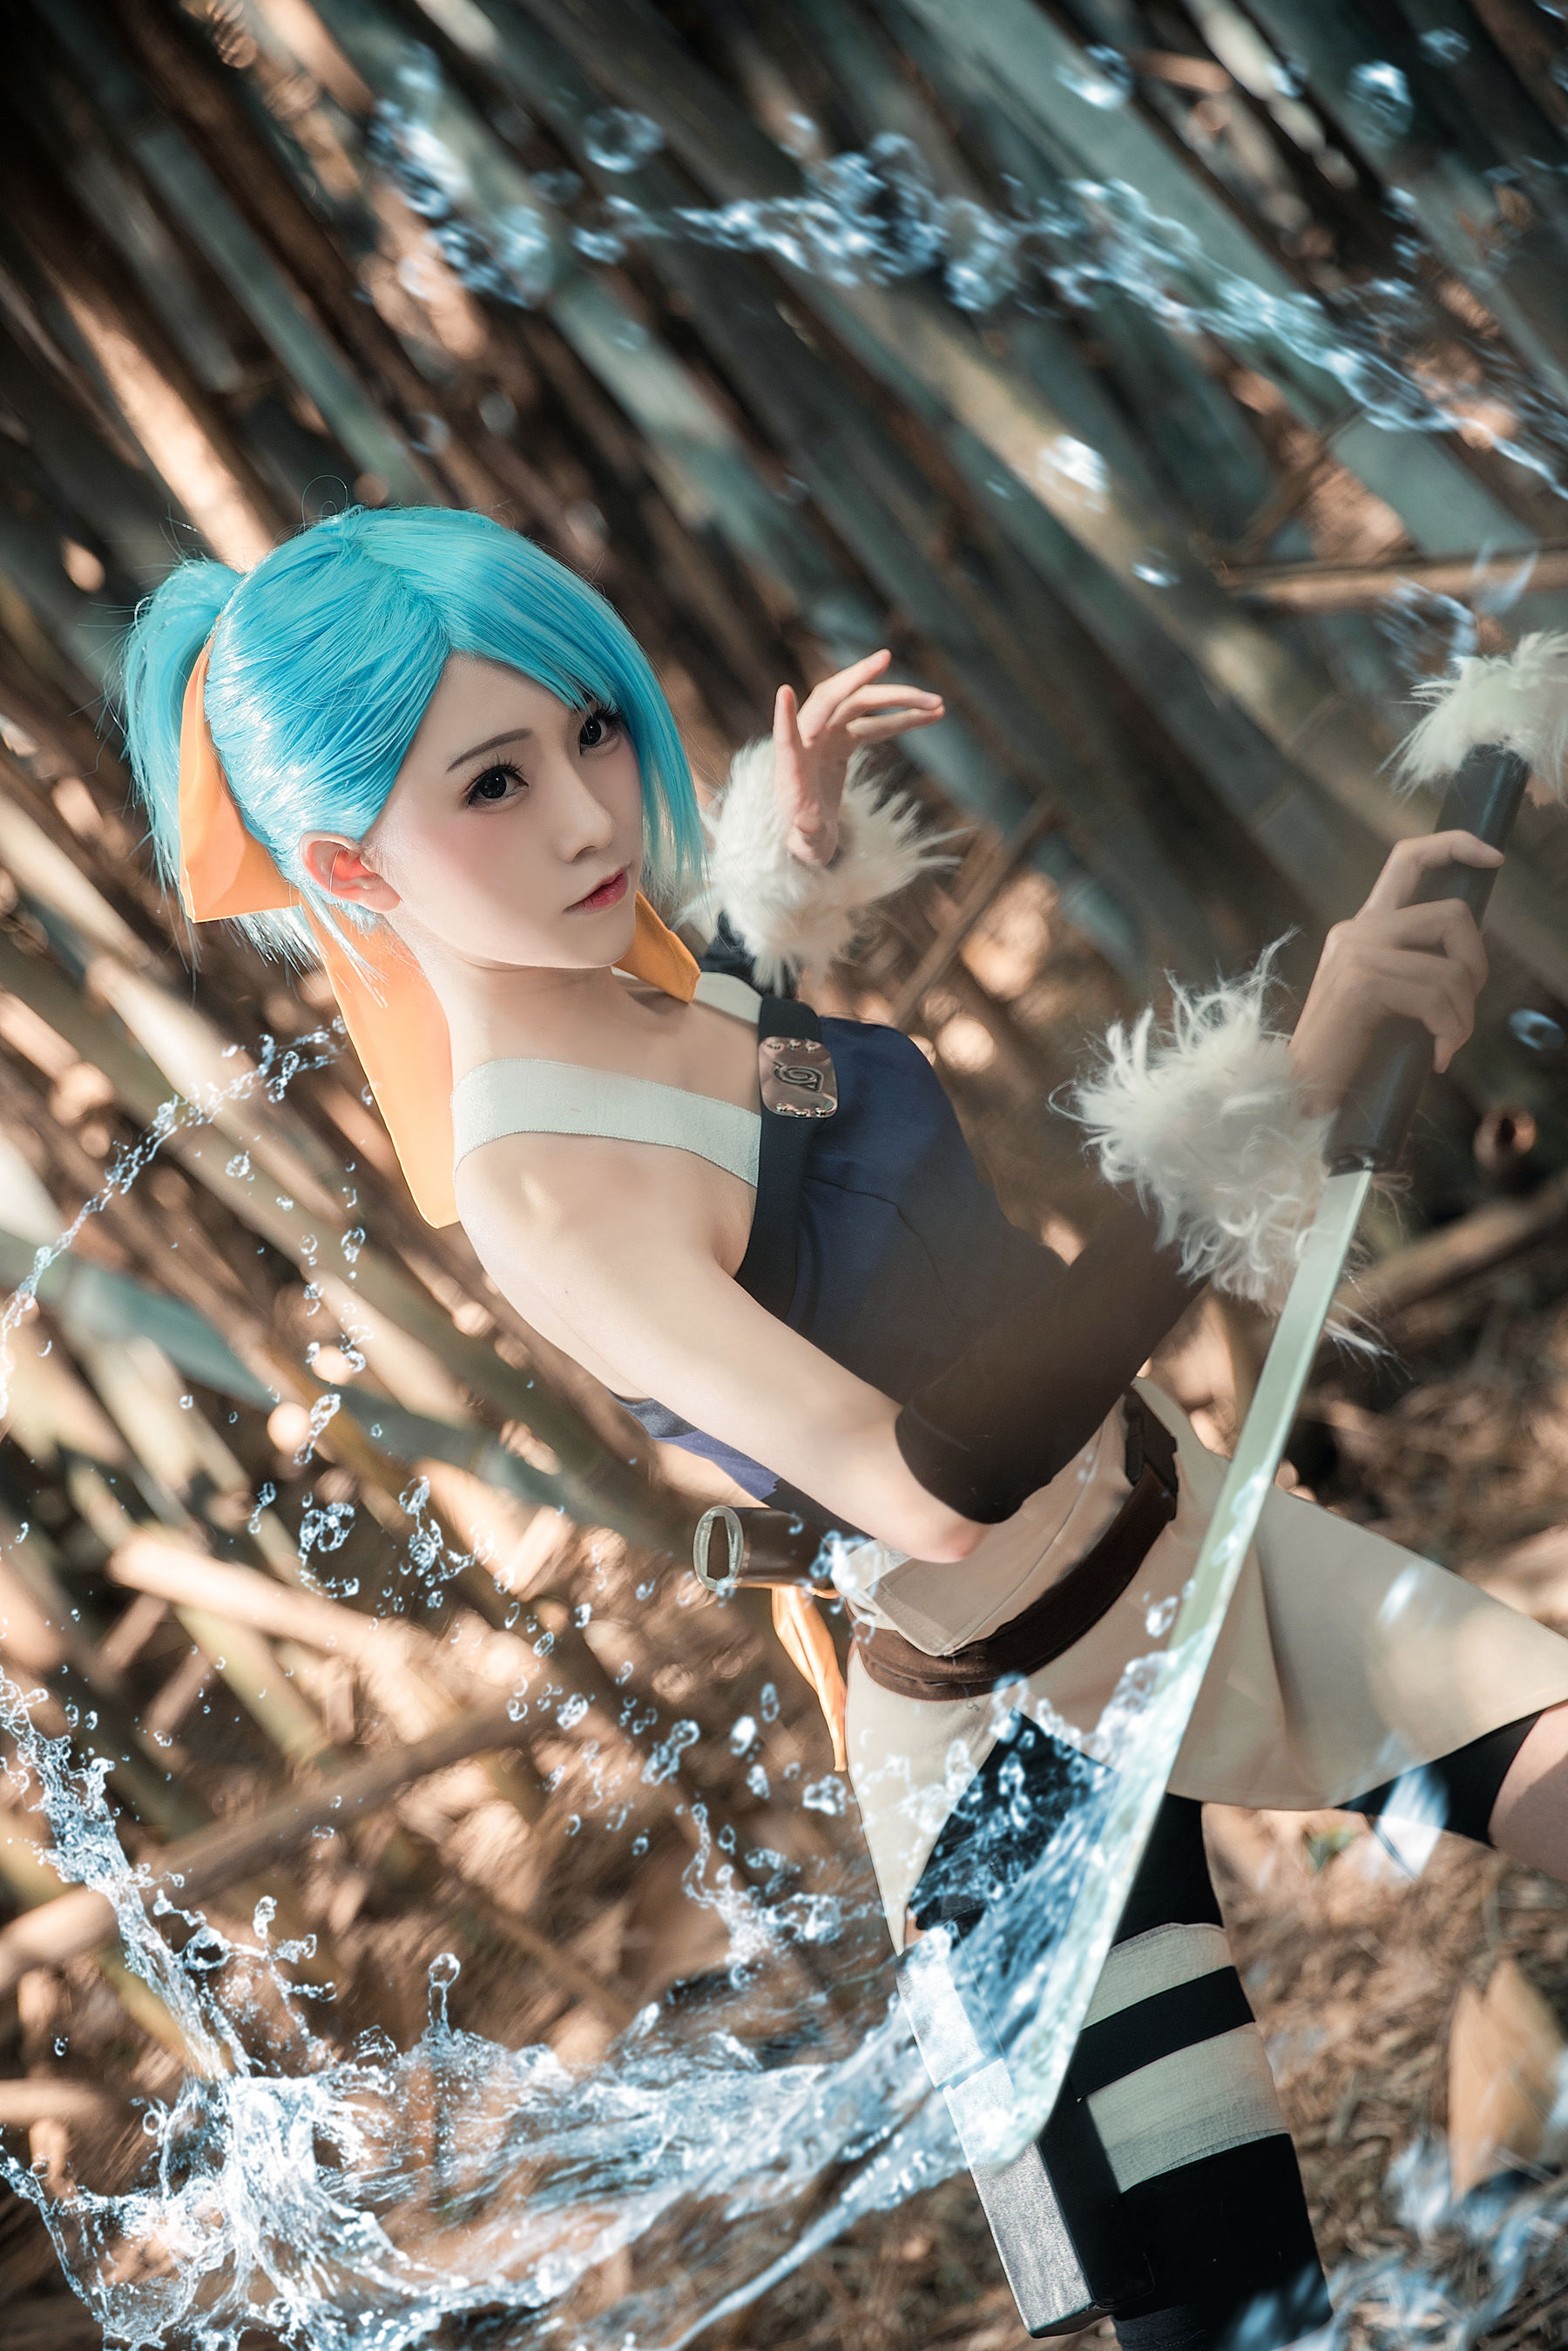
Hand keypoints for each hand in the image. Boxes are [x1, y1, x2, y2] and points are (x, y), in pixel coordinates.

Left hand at [774, 649, 943, 864]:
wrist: (809, 833)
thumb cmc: (804, 839)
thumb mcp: (806, 843)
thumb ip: (807, 834)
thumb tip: (807, 825)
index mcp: (792, 767)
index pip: (785, 738)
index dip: (784, 717)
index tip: (783, 692)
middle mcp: (806, 742)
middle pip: (830, 701)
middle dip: (856, 679)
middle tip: (885, 658)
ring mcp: (825, 736)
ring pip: (860, 705)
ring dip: (897, 700)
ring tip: (937, 704)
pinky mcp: (842, 740)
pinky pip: (874, 722)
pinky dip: (900, 718)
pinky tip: (931, 716)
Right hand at [1289, 830, 1501, 1115]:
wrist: (1302, 1090)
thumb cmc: (1350, 1053)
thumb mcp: (1389, 997)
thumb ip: (1418, 966)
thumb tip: (1468, 958)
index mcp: (1363, 928)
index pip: (1407, 859)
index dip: (1454, 845)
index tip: (1493, 858)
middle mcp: (1357, 930)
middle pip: (1452, 914)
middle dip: (1477, 965)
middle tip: (1462, 1011)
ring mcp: (1355, 953)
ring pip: (1450, 967)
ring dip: (1463, 1015)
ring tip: (1446, 1044)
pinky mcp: (1360, 984)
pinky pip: (1435, 998)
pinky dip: (1449, 1033)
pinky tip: (1437, 1057)